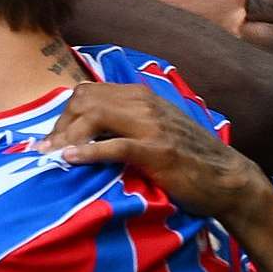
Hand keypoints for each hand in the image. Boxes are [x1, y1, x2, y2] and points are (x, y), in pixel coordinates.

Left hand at [45, 80, 268, 220]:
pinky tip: (70, 160)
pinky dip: (89, 152)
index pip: (87, 93)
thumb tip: (84, 131)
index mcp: (141, 97)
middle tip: (45, 153)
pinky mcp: (158, 151)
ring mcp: (152, 126)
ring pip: (95, 116)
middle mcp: (145, 104)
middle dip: (59, 126)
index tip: (51, 142)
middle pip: (84, 101)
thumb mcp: (154, 131)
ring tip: (50, 157)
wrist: (226, 178)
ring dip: (66, 137)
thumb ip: (125, 124)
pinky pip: (116, 145)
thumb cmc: (187, 159)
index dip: (63, 116)